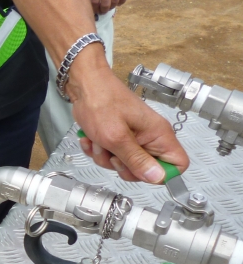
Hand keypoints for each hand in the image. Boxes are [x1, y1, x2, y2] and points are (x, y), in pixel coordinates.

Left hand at [68, 50, 187, 181]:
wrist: (84, 85)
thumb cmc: (100, 102)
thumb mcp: (116, 137)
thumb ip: (136, 160)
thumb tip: (157, 177)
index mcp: (159, 134)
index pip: (178, 164)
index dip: (160, 174)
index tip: (139, 170)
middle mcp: (151, 136)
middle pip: (146, 169)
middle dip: (123, 166)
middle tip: (112, 154)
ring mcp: (135, 137)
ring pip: (124, 164)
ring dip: (105, 157)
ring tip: (98, 141)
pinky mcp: (120, 136)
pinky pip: (111, 155)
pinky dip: (98, 150)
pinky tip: (91, 138)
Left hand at [88, 0, 135, 14]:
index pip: (93, 0)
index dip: (93, 8)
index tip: (92, 10)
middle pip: (104, 3)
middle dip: (102, 10)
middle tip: (101, 12)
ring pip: (114, 1)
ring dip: (111, 7)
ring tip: (109, 8)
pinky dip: (121, 2)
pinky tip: (118, 3)